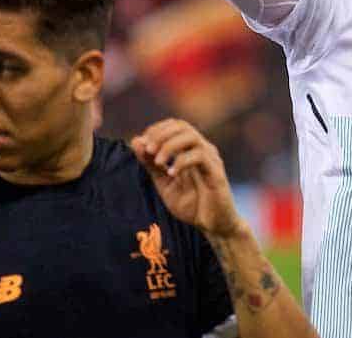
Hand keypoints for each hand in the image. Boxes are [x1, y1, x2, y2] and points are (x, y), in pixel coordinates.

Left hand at [132, 119, 242, 238]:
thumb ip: (151, 164)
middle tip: (148, 150)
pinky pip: (200, 156)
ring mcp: (212, 159)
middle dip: (161, 135)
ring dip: (170, 146)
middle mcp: (204, 149)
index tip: (142, 145)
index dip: (157, 130)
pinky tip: (172, 174)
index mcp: (192, 149)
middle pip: (183, 126)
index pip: (175, 125)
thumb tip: (135, 141)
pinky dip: (182, 161)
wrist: (212, 226)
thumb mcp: (164, 183)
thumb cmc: (191, 204)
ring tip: (158, 162)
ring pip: (191, 137)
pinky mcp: (217, 172)